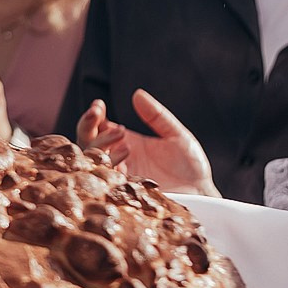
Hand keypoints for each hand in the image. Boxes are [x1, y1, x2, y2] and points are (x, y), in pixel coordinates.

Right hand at [79, 90, 219, 198]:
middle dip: (87, 126)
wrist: (201, 193)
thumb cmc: (190, 166)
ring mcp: (120, 176)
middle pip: (86, 142)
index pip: (98, 128)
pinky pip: (105, 177)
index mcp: (126, 143)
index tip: (98, 105)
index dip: (93, 116)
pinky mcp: (124, 191)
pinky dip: (111, 161)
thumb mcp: (176, 135)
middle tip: (97, 113)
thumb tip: (137, 94)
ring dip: (99, 142)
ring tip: (121, 132)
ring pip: (91, 159)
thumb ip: (156, 116)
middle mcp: (118, 159)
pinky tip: (125, 151)